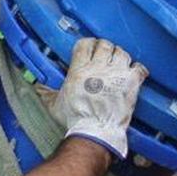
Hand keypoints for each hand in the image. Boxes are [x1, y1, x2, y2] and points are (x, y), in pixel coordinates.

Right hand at [54, 38, 146, 158]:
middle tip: (105, 56)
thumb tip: (37, 88)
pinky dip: (137, 69)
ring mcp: (116, 74)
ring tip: (118, 63)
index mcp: (80, 69)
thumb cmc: (76, 118)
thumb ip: (47, 93)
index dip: (88, 44)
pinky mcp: (131, 83)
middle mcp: (99, 67)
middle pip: (105, 45)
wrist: (95, 131)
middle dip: (105, 48)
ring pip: (122, 53)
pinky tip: (134, 72)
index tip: (90, 48)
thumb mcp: (56, 104)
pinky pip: (138, 67)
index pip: (85, 44)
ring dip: (120, 56)